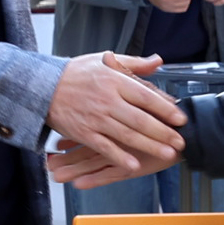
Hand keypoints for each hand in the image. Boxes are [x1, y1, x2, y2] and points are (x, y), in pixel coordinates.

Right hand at [44, 51, 184, 177]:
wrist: (42, 87)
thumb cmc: (74, 73)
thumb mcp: (104, 60)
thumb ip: (134, 63)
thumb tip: (158, 61)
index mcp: (114, 81)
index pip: (146, 96)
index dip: (166, 108)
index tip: (181, 118)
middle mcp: (107, 100)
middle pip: (141, 119)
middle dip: (164, 132)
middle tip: (181, 141)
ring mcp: (95, 118)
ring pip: (127, 135)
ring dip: (149, 146)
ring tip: (168, 154)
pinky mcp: (83, 133)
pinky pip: (105, 147)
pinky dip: (120, 157)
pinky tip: (134, 164)